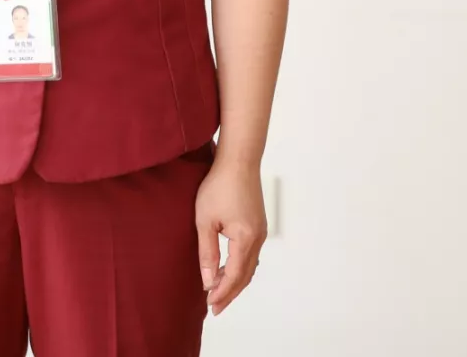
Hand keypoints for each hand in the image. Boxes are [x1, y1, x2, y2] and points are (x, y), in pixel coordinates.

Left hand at [194, 160, 267, 316]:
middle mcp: (258, 238)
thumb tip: (208, 280)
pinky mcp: (258, 223)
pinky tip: (229, 267)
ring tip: (219, 290)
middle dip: (230, 292)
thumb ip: (207, 252)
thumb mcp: (206, 219)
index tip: (210, 304)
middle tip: (215, 307)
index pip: (235, 276)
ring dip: (236, 280)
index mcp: (246, 239)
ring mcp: (261, 230)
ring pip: (250, 265)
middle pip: (246, 275)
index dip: (222, 292)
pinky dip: (241, 266)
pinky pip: (251, 253)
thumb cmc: (219, 185)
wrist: (239, 159)